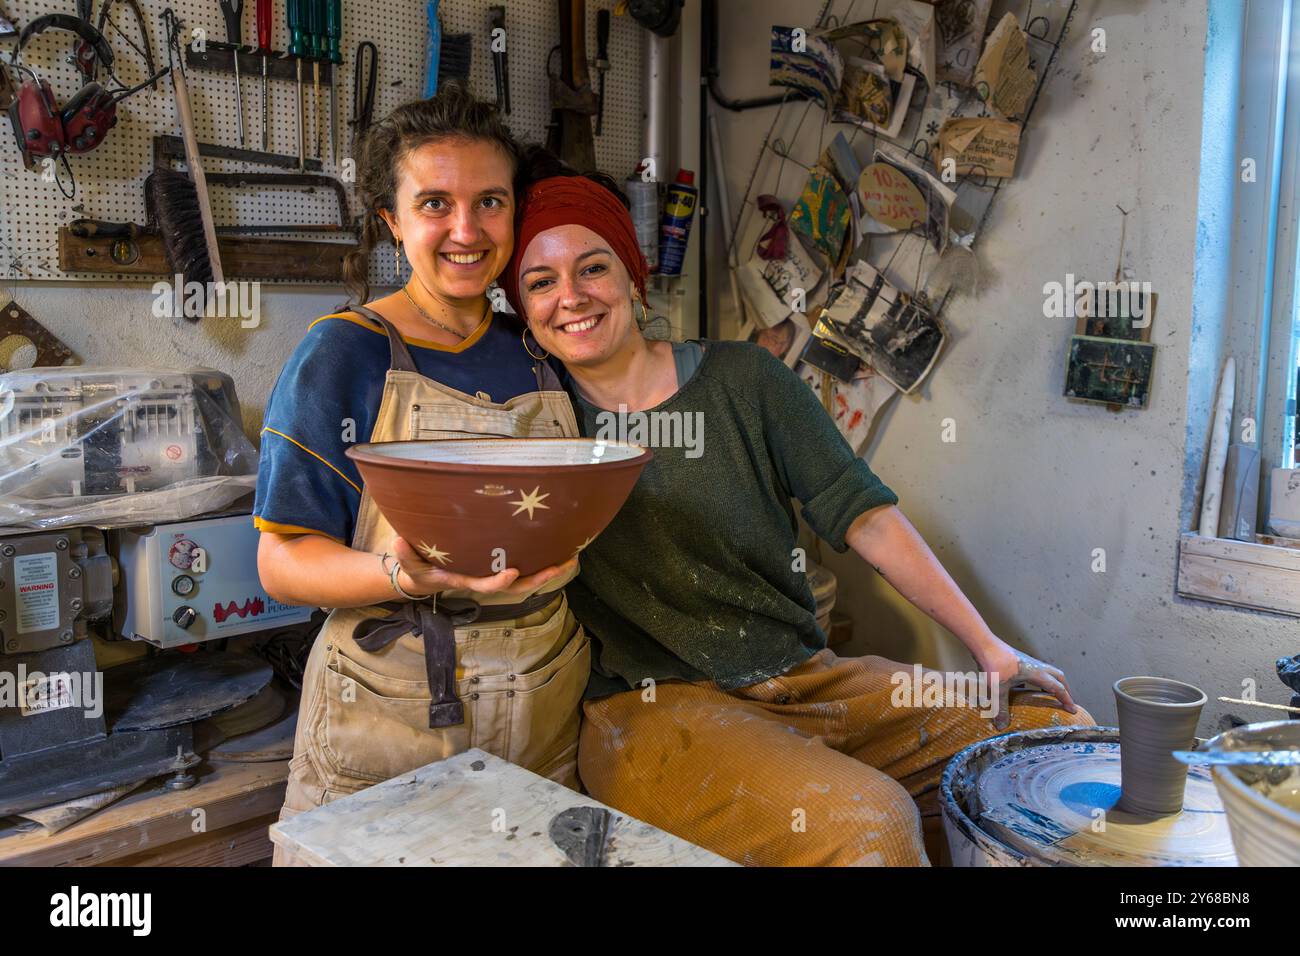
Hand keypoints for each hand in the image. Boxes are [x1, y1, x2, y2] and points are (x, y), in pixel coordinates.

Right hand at [391, 536, 576, 600]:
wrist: (425, 578)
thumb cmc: (419, 571)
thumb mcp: (409, 565)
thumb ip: (405, 555)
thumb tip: (398, 541)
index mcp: (466, 581)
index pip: (486, 585)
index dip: (499, 581)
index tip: (512, 570)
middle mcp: (485, 580)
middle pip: (518, 586)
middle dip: (540, 577)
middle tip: (563, 564)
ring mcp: (493, 575)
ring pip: (526, 578)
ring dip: (548, 569)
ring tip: (572, 556)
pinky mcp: (497, 567)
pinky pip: (523, 567)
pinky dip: (541, 561)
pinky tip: (558, 548)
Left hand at [975, 639, 1077, 729]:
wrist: (984, 644)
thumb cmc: (993, 664)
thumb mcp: (997, 689)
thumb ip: (1000, 707)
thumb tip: (1002, 726)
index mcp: (1036, 673)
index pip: (1057, 687)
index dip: (1066, 699)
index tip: (1073, 710)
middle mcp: (1036, 666)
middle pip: (1058, 676)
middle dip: (1064, 689)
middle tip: (1066, 701)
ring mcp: (1028, 661)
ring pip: (1048, 672)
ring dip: (1053, 682)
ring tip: (1050, 695)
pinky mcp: (1019, 660)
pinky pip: (1036, 671)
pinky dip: (1039, 680)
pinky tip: (1027, 688)